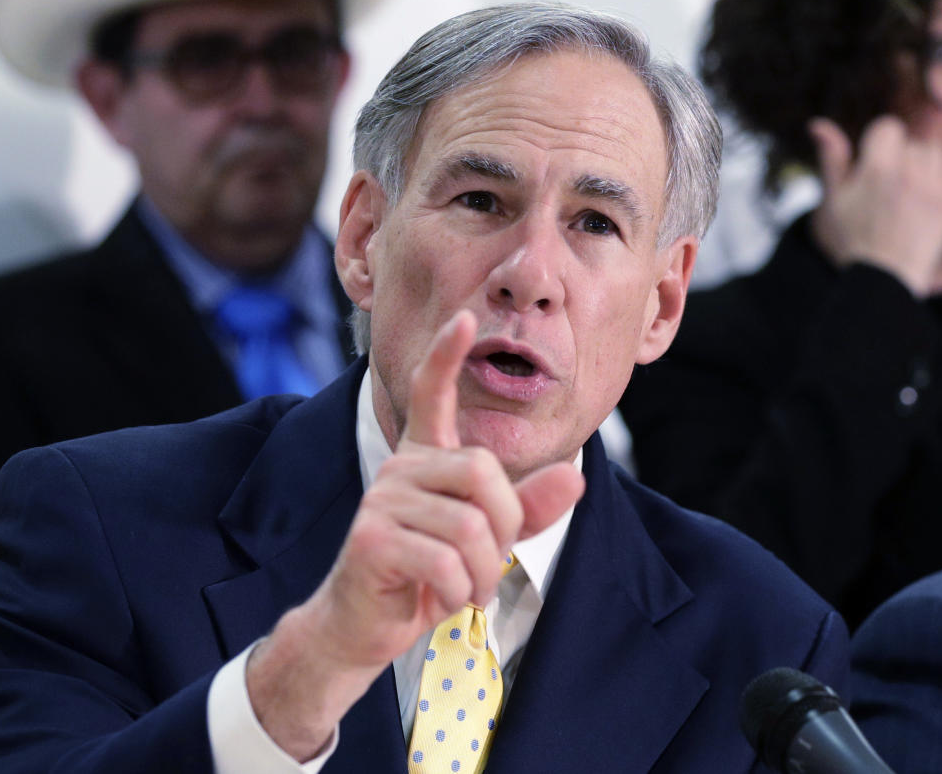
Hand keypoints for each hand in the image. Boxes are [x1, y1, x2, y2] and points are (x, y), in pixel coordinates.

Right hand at [246, 310, 583, 758]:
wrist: (365, 624)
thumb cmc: (427, 575)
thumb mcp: (487, 541)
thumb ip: (529, 508)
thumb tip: (576, 474)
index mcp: (424, 458)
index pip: (429, 393)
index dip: (446, 356)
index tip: (463, 317)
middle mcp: (400, 467)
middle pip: (480, 471)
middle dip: (503, 524)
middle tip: (489, 559)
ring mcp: (382, 500)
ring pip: (469, 524)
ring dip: (483, 570)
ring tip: (466, 588)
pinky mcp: (372, 539)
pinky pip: (445, 560)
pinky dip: (459, 589)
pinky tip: (445, 598)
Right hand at [808, 115, 941, 296]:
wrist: (885, 276)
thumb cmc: (854, 238)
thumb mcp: (834, 198)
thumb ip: (831, 157)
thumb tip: (817, 123)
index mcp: (876, 168)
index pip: (887, 126)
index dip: (878, 140)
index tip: (872, 160)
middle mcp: (908, 170)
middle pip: (910, 139)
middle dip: (900, 152)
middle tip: (890, 182)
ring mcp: (933, 183)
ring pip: (933, 147)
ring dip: (923, 155)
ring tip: (911, 179)